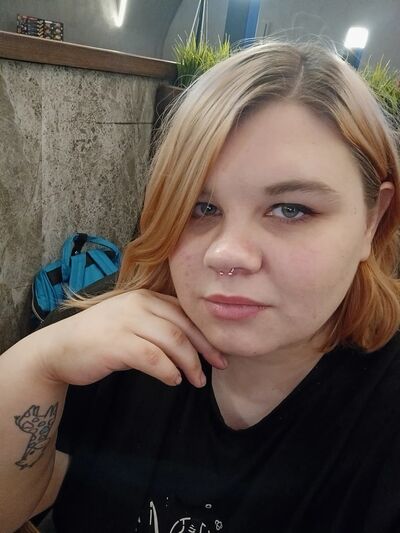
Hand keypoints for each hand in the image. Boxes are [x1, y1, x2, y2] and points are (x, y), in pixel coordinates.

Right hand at [36, 290, 226, 388]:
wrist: (58, 348)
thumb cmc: (100, 338)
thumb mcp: (131, 322)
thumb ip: (157, 324)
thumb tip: (192, 344)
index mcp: (146, 296)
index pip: (185, 313)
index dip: (206, 333)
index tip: (219, 352)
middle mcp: (139, 304)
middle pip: (184, 326)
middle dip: (205, 348)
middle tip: (219, 366)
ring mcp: (127, 321)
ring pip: (173, 341)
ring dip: (190, 363)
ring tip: (197, 380)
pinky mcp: (117, 342)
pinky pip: (153, 358)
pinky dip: (168, 371)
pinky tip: (173, 380)